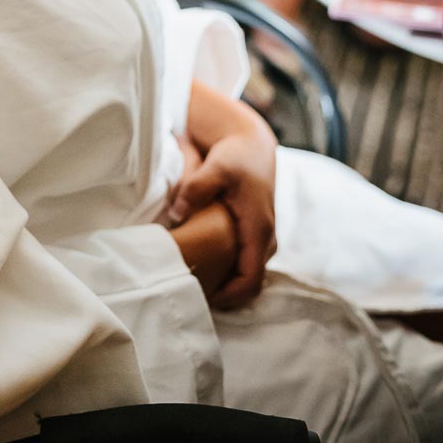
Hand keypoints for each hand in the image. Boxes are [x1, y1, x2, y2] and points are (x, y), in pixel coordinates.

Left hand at [171, 95, 276, 309]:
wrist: (251, 144)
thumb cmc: (234, 156)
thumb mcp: (215, 167)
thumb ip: (195, 189)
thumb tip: (176, 213)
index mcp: (259, 229)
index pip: (250, 280)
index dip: (229, 296)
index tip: (203, 298)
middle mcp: (265, 239)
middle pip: (249, 283)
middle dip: (224, 293)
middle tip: (193, 293)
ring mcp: (263, 238)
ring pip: (248, 274)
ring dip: (226, 282)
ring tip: (196, 281)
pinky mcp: (256, 234)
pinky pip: (246, 263)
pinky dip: (228, 270)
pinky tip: (204, 265)